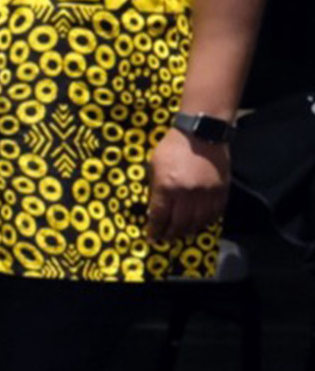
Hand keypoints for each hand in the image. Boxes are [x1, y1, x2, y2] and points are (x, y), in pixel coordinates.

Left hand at [146, 127, 230, 242]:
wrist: (201, 134)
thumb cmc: (172, 147)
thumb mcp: (154, 165)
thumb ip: (155, 188)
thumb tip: (154, 209)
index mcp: (167, 186)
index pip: (160, 215)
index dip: (155, 229)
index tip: (151, 237)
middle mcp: (187, 194)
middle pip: (179, 223)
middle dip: (170, 234)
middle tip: (165, 239)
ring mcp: (207, 194)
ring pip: (198, 222)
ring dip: (187, 231)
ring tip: (180, 234)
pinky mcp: (221, 192)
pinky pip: (214, 214)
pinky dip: (205, 222)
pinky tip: (197, 223)